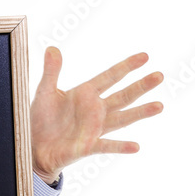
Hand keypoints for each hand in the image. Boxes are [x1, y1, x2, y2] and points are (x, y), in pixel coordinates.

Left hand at [29, 46, 163, 183]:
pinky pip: (107, 145)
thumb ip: (51, 71)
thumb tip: (52, 48)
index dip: (127, 66)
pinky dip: (121, 146)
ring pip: (122, 118)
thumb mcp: (44, 92)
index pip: (111, 76)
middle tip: (160, 76)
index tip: (145, 56)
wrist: (35, 146)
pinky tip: (135, 146)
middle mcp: (96, 110)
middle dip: (141, 86)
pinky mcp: (89, 146)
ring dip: (140, 113)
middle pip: (123, 96)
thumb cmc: (41, 119)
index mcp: (86, 94)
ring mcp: (95, 128)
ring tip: (159, 106)